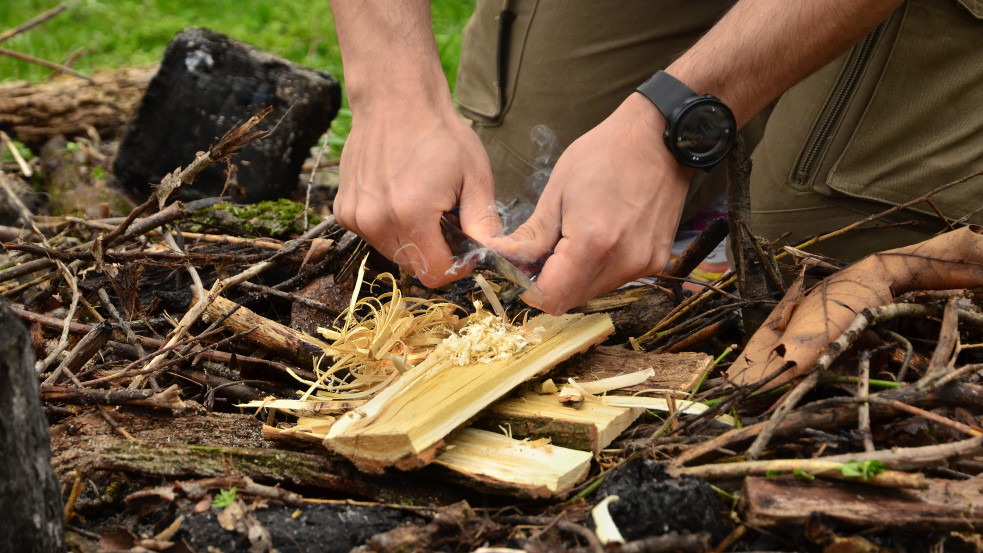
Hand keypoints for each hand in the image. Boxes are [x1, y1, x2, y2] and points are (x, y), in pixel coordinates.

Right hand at [333, 100, 501, 287]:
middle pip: (413, 266)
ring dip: (412, 240)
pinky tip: (400, 197)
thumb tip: (495, 256)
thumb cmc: (439, 133)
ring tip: (423, 204)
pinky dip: (390, 227)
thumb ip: (484, 223)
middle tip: (446, 218)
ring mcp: (355, 217)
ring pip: (393, 253)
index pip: (434, 274)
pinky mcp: (344, 211)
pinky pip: (374, 236)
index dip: (456, 267)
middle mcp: (375, 221)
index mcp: (410, 214)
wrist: (395, 99)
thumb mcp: (475, 176)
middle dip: (434, 252)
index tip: (465, 248)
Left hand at [489, 94, 693, 313]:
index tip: (524, 270)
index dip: (531, 290)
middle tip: (545, 250)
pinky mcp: (655, 261)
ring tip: (574, 237)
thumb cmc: (604, 154)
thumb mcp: (557, 192)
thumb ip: (531, 237)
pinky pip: (615, 278)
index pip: (552, 298)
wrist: (659, 138)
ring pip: (593, 291)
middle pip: (573, 299)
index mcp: (592, 244)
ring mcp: (643, 264)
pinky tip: (599, 236)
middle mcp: (623, 263)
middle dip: (552, 282)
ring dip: (575, 276)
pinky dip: (599, 267)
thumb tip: (504, 259)